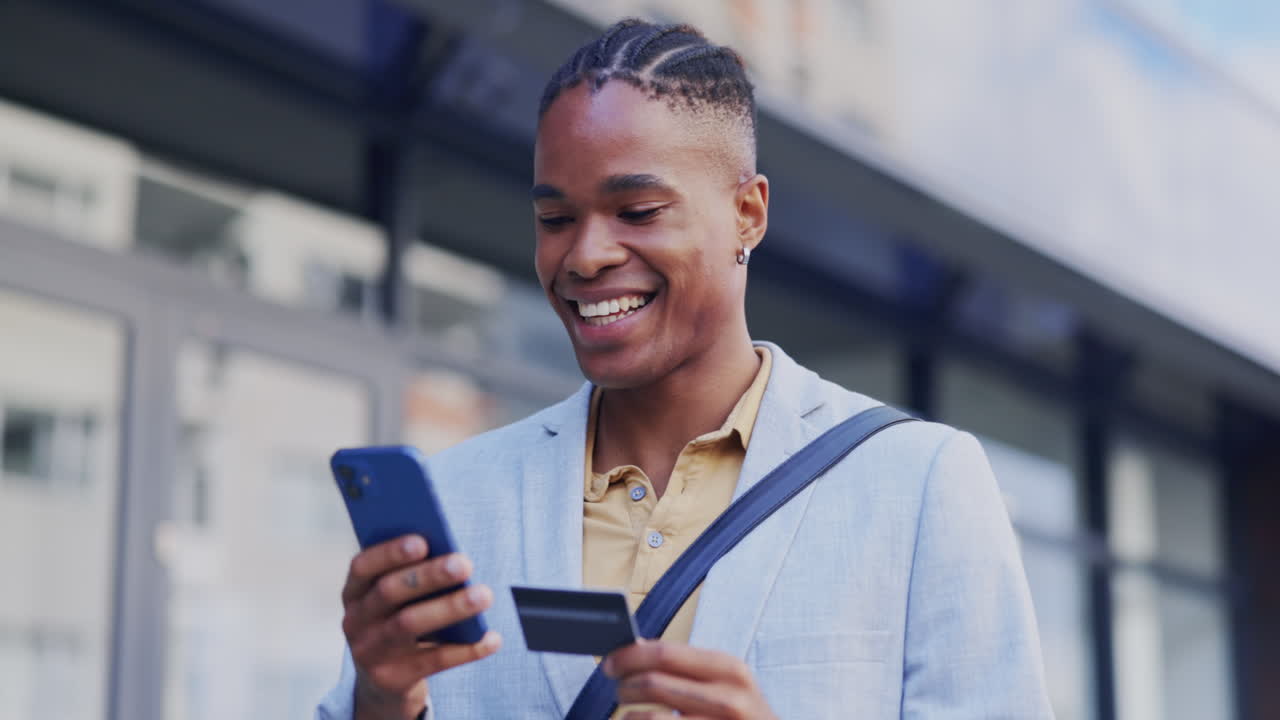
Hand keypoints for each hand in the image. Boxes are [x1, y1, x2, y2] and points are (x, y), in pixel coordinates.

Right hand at [341, 534, 501, 719]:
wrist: (383, 683)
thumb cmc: (399, 621)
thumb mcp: (395, 601)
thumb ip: (412, 578)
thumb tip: (453, 557)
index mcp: (355, 592)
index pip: (363, 566)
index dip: (390, 553)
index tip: (422, 542)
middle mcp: (355, 621)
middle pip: (389, 592)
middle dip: (428, 576)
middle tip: (464, 564)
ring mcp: (369, 652)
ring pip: (409, 624)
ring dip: (450, 607)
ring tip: (484, 595)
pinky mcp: (391, 679)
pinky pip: (433, 661)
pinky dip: (466, 649)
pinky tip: (492, 638)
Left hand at [604, 640, 776, 719]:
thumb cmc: (742, 715)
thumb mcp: (728, 684)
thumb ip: (688, 668)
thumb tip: (634, 651)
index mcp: (729, 669)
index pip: (665, 654)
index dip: (630, 656)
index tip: (610, 662)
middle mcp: (728, 698)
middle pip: (653, 684)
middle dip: (625, 687)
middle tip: (619, 690)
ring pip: (650, 719)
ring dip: (628, 717)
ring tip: (629, 716)